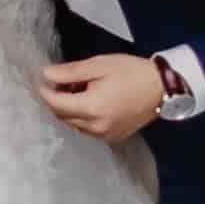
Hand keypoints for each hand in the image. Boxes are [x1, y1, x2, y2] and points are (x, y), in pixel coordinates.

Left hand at [40, 55, 165, 140]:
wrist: (162, 88)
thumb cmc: (132, 72)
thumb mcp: (99, 65)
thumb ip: (70, 72)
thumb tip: (46, 75)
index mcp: (92, 108)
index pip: (56, 104)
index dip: (45, 92)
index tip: (42, 80)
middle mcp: (96, 127)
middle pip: (62, 116)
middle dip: (57, 99)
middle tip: (64, 81)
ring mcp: (105, 135)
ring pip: (73, 124)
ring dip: (70, 109)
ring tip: (80, 89)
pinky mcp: (112, 138)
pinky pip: (87, 129)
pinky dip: (82, 117)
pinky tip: (91, 101)